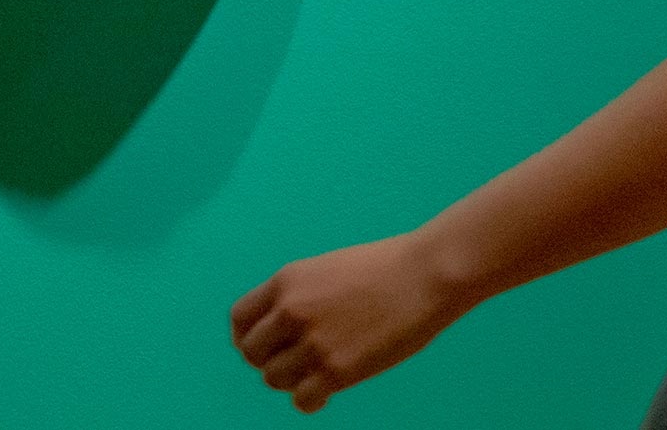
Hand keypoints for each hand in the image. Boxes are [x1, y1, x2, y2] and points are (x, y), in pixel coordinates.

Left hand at [231, 231, 468, 411]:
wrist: (426, 276)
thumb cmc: (387, 267)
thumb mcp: (328, 269)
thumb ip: (298, 296)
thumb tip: (280, 330)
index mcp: (287, 281)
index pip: (240, 319)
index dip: (248, 337)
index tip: (265, 346)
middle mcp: (291, 311)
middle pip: (253, 353)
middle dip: (270, 360)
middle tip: (295, 362)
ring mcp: (313, 343)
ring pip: (275, 379)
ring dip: (293, 380)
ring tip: (318, 372)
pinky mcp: (336, 370)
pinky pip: (302, 400)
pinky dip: (311, 400)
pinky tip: (326, 391)